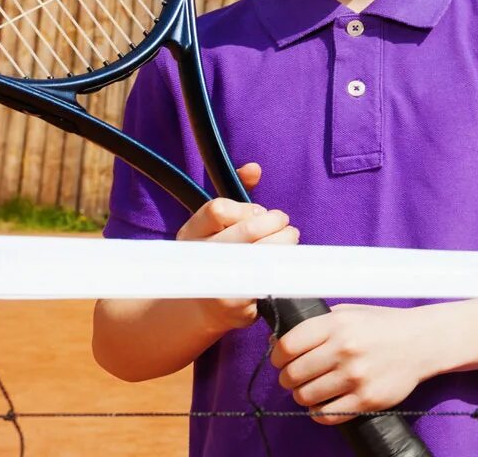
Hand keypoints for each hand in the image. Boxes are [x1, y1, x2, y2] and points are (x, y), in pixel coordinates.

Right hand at [174, 163, 296, 332]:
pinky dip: (285, 269)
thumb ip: (236, 197)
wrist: (198, 309)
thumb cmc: (215, 259)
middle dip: (278, 224)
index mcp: (191, 234)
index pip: (219, 208)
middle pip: (250, 229)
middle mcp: (198, 258)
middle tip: (285, 227)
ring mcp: (216, 284)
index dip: (248, 209)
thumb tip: (254, 168)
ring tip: (286, 245)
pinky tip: (283, 268)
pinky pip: (273, 279)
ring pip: (266, 253)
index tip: (259, 214)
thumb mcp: (214, 227)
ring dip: (286, 245)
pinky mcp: (237, 306)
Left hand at [271, 304, 433, 425]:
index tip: (281, 361)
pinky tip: (325, 403)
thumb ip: (317, 325)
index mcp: (338, 324)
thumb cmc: (384, 326)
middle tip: (297, 377)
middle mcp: (345, 349)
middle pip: (292, 375)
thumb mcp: (351, 313)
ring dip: (304, 396)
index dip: (278, 357)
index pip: (287, 346)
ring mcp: (356, 376)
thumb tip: (276, 342)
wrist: (423, 341)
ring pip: (305, 396)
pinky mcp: (366, 399)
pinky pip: (326, 414)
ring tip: (313, 389)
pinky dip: (319, 412)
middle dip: (289, 378)